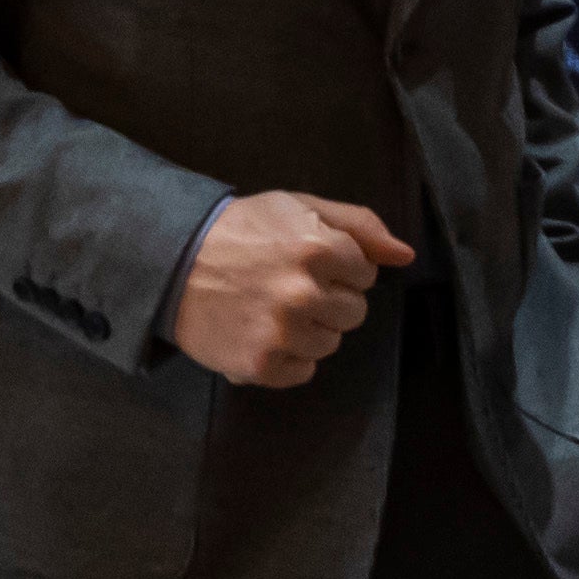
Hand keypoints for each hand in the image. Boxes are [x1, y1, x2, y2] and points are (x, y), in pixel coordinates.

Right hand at [171, 193, 414, 388]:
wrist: (173, 262)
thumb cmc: (241, 231)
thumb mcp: (299, 207)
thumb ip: (359, 226)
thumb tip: (405, 255)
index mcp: (317, 248)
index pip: (365, 274)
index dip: (339, 267)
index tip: (306, 262)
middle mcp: (303, 293)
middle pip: (354, 312)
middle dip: (329, 299)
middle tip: (290, 285)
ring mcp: (282, 333)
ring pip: (331, 343)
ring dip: (310, 329)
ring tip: (274, 307)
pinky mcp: (261, 365)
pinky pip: (304, 371)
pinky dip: (288, 357)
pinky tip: (263, 331)